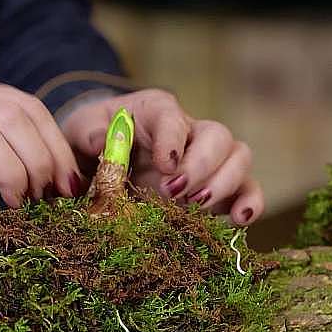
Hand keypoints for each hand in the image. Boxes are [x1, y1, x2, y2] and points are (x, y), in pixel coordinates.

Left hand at [60, 89, 262, 224]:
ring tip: (196, 205)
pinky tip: (239, 220)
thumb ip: (88, 134)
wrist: (103, 155)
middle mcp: (191, 130)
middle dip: (201, 165)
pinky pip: (247, 189)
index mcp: (156, 110)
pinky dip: (250, 203)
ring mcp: (209, 159)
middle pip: (217, 135)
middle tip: (174, 192)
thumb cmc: (95, 138)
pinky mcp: (218, 187)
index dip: (173, 140)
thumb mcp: (81, 131)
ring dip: (224, 183)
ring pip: (239, 158)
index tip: (165, 164)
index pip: (173, 117)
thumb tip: (101, 143)